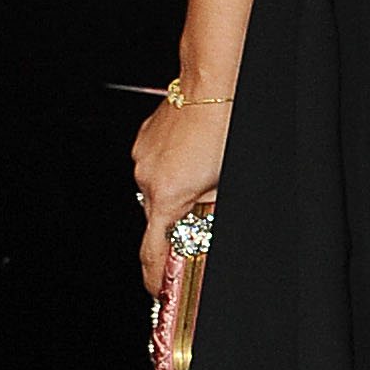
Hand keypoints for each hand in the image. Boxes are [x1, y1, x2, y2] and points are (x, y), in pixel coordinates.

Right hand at [133, 96, 230, 295]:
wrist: (214, 80)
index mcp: (167, 195)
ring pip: (158, 188)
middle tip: (199, 213)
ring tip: (205, 168)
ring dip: (177, 188)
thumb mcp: (225, 181)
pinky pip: (156, 164)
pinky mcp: (145, 138)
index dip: (156, 275)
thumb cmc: (226, 125)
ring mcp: (143, 156)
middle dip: (177, 220)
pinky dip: (172, 166)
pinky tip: (193, 152)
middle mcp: (148, 178)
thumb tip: (204, 229)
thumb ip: (210, 212)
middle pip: (158, 217)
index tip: (159, 289)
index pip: (153, 252)